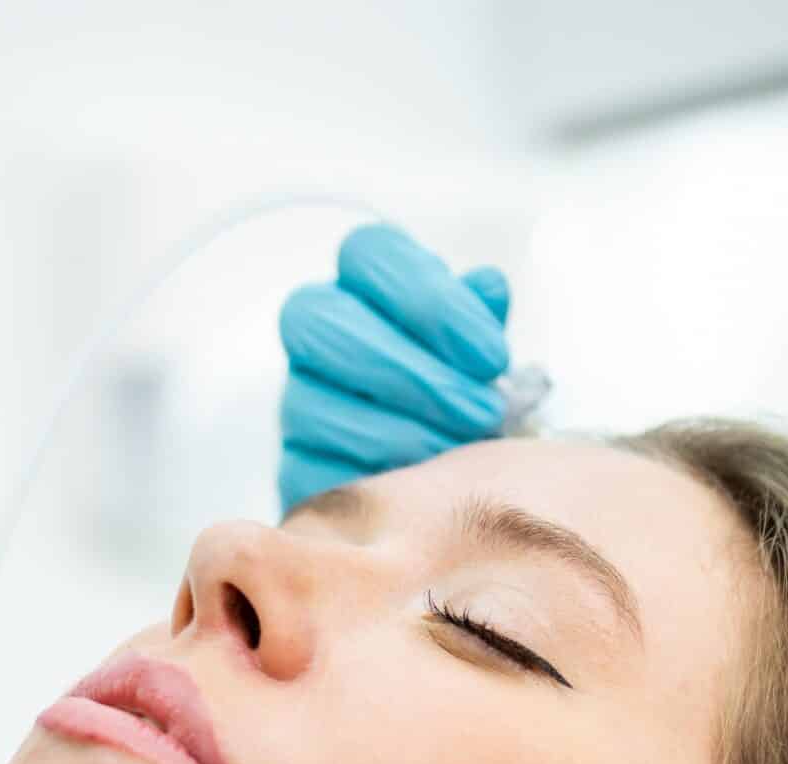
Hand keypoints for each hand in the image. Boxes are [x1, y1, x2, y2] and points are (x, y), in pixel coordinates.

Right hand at [278, 224, 512, 511]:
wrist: (450, 473)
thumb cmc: (464, 391)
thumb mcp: (482, 347)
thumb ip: (481, 316)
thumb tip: (486, 286)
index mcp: (364, 284)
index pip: (367, 253)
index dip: (429, 299)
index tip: (491, 356)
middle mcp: (317, 331)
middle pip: (325, 323)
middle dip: (413, 373)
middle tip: (482, 411)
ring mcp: (298, 399)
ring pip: (316, 405)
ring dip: (401, 433)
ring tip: (462, 452)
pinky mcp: (296, 467)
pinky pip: (316, 472)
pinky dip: (377, 481)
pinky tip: (425, 485)